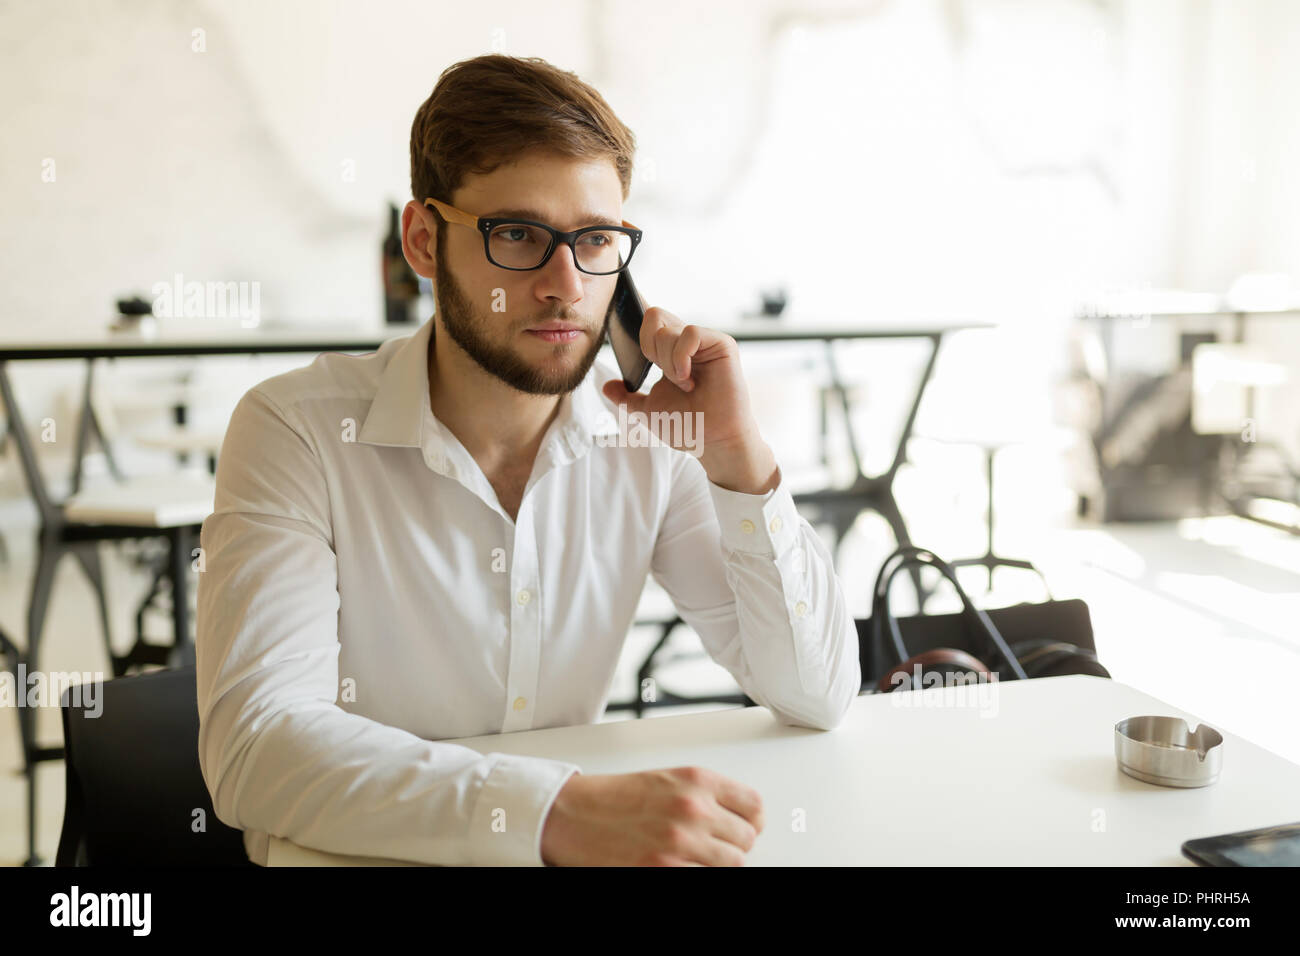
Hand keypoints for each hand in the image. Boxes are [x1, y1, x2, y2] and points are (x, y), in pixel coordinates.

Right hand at [540, 766, 764, 865]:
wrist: (572, 814)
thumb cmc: (613, 798)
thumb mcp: (667, 781)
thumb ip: (704, 795)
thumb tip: (734, 818)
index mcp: (696, 780)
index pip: (754, 806)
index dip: (752, 821)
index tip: (746, 828)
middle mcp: (693, 809)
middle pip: (746, 839)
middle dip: (733, 845)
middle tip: (714, 846)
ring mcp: (680, 843)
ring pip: (733, 864)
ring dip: (718, 864)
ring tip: (697, 858)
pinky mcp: (664, 869)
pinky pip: (706, 878)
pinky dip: (698, 872)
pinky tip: (681, 865)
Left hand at [601, 307, 778, 494]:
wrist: (712, 442)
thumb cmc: (687, 426)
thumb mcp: (648, 410)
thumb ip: (626, 397)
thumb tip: (606, 386)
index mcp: (671, 352)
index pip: (648, 323)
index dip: (636, 328)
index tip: (633, 350)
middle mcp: (687, 343)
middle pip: (653, 315)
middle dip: (647, 347)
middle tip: (660, 372)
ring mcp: (705, 343)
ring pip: (668, 329)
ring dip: (667, 363)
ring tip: (683, 385)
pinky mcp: (722, 345)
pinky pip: (691, 333)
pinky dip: (681, 358)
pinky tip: (688, 379)